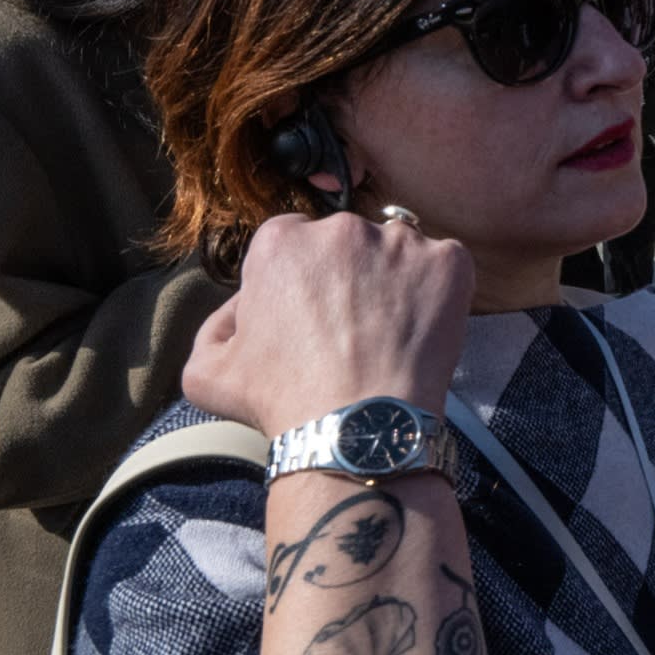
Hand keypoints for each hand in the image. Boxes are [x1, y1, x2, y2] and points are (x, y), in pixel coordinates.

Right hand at [183, 213, 473, 438]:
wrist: (358, 427)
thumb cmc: (281, 402)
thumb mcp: (206, 372)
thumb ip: (216, 326)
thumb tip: (243, 305)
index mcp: (280, 240)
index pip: (294, 241)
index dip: (301, 278)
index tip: (310, 313)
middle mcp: (341, 228)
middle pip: (347, 241)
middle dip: (348, 274)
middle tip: (351, 326)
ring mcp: (400, 242)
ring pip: (397, 250)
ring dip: (393, 279)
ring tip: (388, 331)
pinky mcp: (448, 261)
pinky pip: (444, 265)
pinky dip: (437, 290)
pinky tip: (420, 327)